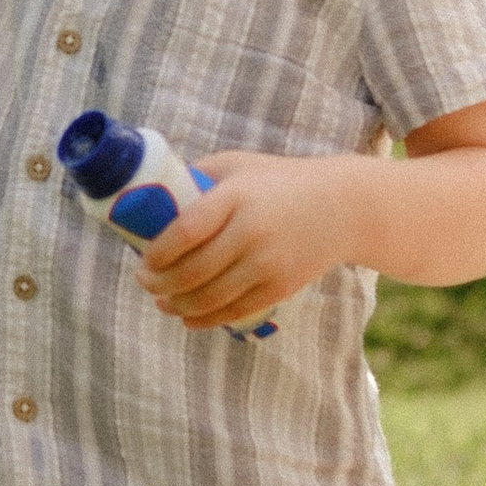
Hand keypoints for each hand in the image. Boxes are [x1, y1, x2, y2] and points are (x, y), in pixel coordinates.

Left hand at [134, 151, 359, 328]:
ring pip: (209, 298)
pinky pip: (234, 311)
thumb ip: (199, 177)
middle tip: (144, 282)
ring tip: (161, 301)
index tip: (143, 259)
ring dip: (176, 305)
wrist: (342, 206)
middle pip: (192, 271)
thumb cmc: (279, 182)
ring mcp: (268, 263)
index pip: (185, 231)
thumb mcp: (239, 166)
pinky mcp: (280, 287)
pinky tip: (187, 318)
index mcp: (236, 197)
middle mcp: (251, 231)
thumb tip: (151, 196)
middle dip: (159, 284)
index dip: (157, 253)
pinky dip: (205, 320)